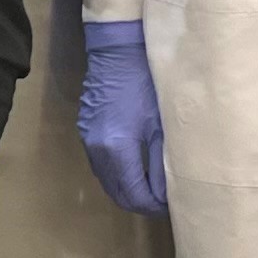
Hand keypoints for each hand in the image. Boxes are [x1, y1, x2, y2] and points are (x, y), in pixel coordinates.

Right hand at [78, 21, 166, 216]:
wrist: (117, 51)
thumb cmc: (146, 83)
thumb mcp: (161, 125)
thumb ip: (161, 163)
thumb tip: (165, 193)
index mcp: (117, 148)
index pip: (134, 194)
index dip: (153, 206)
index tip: (172, 205)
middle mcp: (96, 149)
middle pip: (116, 193)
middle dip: (140, 202)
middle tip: (163, 201)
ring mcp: (87, 140)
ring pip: (106, 180)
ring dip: (127, 189)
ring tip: (152, 187)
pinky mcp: (85, 131)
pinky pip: (100, 164)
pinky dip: (117, 173)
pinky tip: (135, 167)